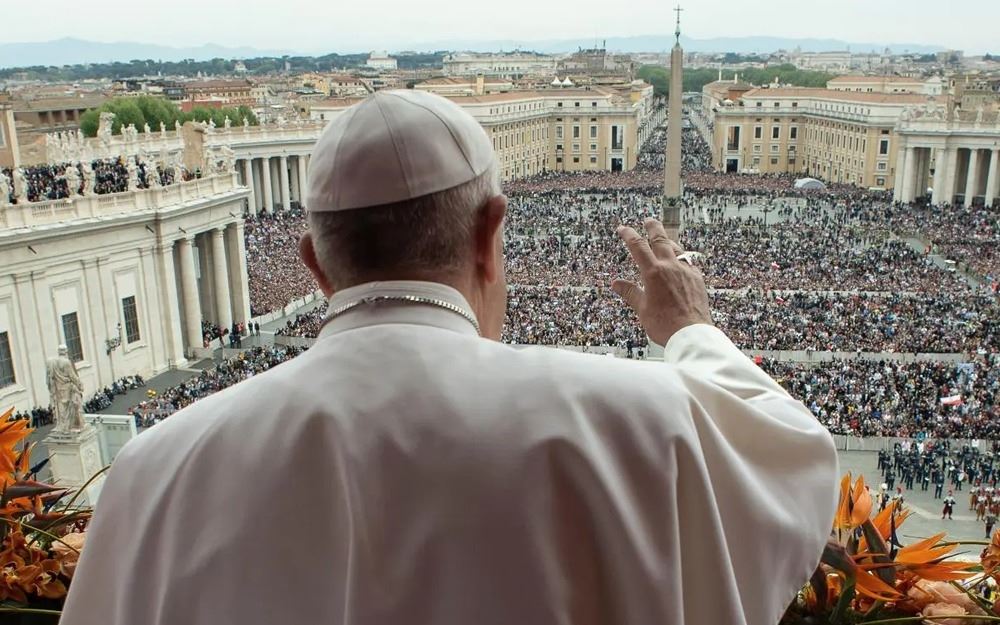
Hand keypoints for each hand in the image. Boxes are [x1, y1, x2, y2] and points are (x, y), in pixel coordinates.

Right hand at [611, 218, 711, 345]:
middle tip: (648, 220)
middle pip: (661, 239)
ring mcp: (686, 271)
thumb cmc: (665, 325)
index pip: (638, 246)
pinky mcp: (697, 279)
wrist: (691, 334)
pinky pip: (689, 261)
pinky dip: (682, 257)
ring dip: (668, 240)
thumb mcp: (642, 309)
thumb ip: (630, 292)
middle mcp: (671, 267)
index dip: (629, 235)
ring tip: (663, 238)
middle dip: (652, 227)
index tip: (623, 229)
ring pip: (677, 248)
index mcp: (654, 273)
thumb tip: (616, 283)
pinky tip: (680, 261)